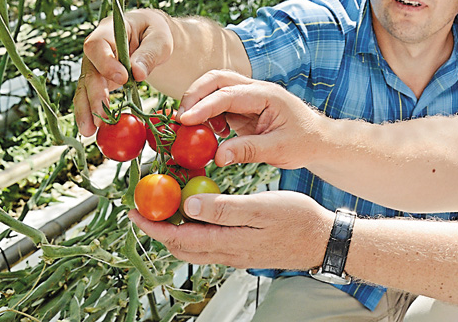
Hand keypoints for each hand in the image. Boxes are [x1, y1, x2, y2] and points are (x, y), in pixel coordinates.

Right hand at [73, 9, 173, 135]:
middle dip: (95, 95)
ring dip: (86, 110)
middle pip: (89, 72)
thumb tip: (137, 73)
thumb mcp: (159, 38)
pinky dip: (90, 114)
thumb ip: (149, 53)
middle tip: (103, 115)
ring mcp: (94, 66)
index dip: (105, 63)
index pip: (97, 45)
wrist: (150, 38)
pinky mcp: (99, 82)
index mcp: (108, 30)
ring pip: (85, 89)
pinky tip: (90, 129)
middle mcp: (95, 50)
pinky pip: (91, 98)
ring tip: (89, 130)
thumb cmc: (155, 33)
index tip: (122, 79)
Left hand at [129, 191, 332, 269]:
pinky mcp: (244, 248)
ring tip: (168, 204)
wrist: (323, 239)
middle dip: (158, 227)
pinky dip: (196, 226)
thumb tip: (188, 205)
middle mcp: (227, 253)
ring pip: (194, 245)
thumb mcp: (262, 208)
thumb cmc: (298, 220)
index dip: (152, 225)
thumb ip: (224, 208)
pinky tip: (200, 209)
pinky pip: (210, 241)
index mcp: (228, 243)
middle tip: (145, 206)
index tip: (134, 210)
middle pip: (180, 245)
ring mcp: (235, 253)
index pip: (178, 238)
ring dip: (176, 227)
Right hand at [176, 69, 324, 169]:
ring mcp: (249, 97)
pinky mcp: (244, 108)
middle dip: (194, 95)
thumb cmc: (304, 142)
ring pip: (215, 89)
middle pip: (217, 79)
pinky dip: (207, 115)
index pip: (228, 94)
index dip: (203, 107)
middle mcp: (256, 90)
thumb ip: (247, 151)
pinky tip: (210, 133)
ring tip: (192, 129)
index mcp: (267, 94)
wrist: (319, 140)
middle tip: (180, 120)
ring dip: (199, 104)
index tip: (184, 121)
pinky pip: (219, 105)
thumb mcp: (278, 150)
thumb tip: (217, 157)